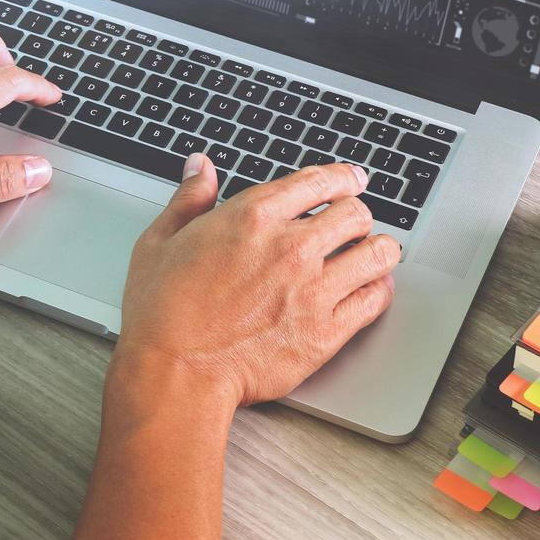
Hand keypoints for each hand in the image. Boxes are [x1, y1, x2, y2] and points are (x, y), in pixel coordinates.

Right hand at [115, 157, 398, 405]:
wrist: (176, 372)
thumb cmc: (161, 312)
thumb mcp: (160, 241)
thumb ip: (189, 199)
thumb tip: (202, 167)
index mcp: (252, 217)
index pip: (320, 181)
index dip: (343, 178)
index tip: (350, 181)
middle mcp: (291, 246)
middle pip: (355, 213)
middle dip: (355, 214)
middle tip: (352, 224)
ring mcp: (313, 289)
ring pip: (378, 253)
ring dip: (376, 249)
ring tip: (370, 254)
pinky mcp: (326, 331)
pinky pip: (375, 300)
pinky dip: (379, 290)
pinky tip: (370, 289)